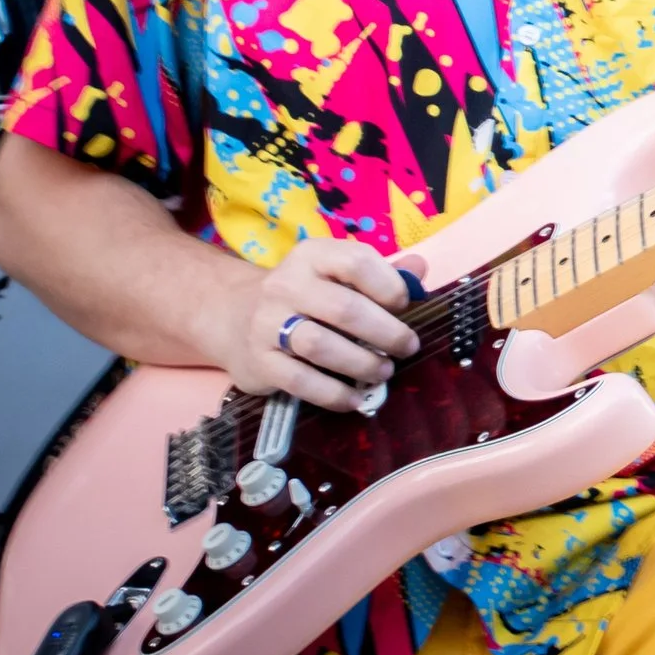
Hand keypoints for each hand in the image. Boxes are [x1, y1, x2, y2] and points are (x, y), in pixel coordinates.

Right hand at [207, 237, 419, 412]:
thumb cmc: (306, 294)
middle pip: (344, 309)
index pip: (357, 263)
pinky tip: (355, 399)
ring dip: (361, 363)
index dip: (389, 286)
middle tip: (407, 347)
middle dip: (386, 333)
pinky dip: (334, 394)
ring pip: (320, 346)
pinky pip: (300, 382)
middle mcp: (286, 285)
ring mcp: (267, 324)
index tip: (405, 306)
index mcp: (312, 256)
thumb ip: (382, 272)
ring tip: (384, 371)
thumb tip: (421, 269)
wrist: (233, 315)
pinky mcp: (259, 361)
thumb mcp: (338, 273)